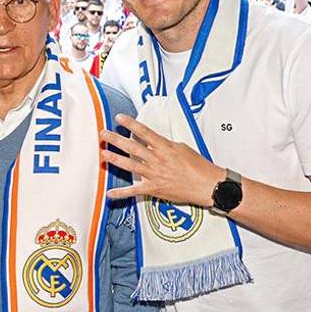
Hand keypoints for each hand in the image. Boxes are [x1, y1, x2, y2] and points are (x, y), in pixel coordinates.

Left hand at [100, 113, 224, 206]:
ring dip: (115, 159)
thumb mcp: (182, 148)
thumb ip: (165, 146)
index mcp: (165, 148)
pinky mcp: (154, 189)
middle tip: (103, 134)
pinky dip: (121, 193)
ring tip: (103, 154)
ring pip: (130, 165)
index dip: (131, 124)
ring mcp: (154, 174)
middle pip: (133, 147)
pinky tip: (110, 192)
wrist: (207, 185)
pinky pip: (135, 191)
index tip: (119, 118)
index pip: (144, 132)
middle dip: (116, 140)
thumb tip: (154, 143)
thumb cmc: (198, 167)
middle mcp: (157, 160)